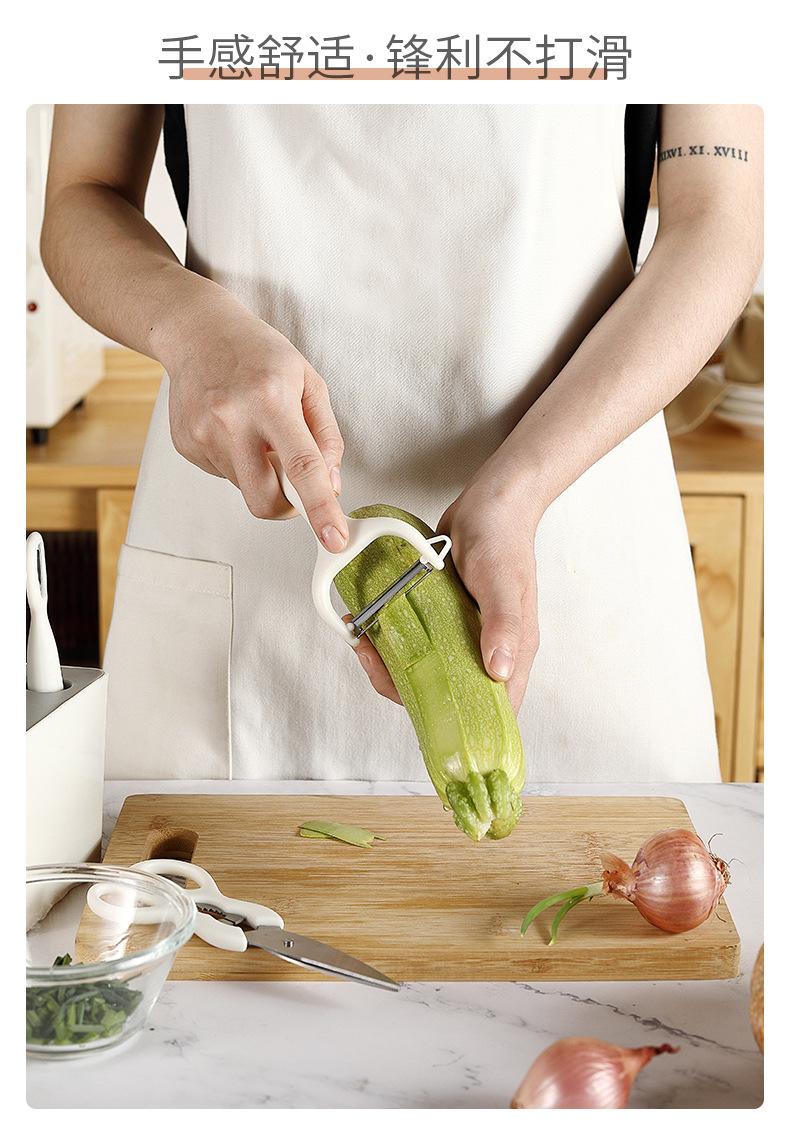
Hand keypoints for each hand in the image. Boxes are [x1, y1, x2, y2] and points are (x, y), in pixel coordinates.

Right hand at [164, 290, 347, 550]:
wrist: (197, 331)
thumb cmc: (258, 353)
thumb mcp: (309, 382)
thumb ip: (326, 437)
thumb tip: (331, 485)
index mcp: (270, 400)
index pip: (302, 468)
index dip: (321, 509)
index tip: (335, 540)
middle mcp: (232, 419)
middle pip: (265, 500)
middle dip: (286, 507)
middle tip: (293, 483)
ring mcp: (203, 435)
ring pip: (245, 488)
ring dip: (259, 472)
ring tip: (254, 429)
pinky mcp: (186, 445)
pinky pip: (224, 475)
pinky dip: (237, 461)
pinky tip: (232, 427)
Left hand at [351, 473, 541, 713]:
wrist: (488, 502)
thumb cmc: (504, 540)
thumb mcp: (502, 583)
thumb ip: (503, 626)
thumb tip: (500, 670)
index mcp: (511, 653)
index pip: (493, 709)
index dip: (463, 725)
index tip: (424, 718)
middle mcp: (487, 649)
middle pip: (448, 692)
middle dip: (406, 687)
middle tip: (375, 663)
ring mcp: (462, 634)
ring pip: (425, 667)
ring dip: (392, 662)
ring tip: (365, 642)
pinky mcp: (441, 616)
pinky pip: (415, 638)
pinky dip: (391, 637)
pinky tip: (370, 625)